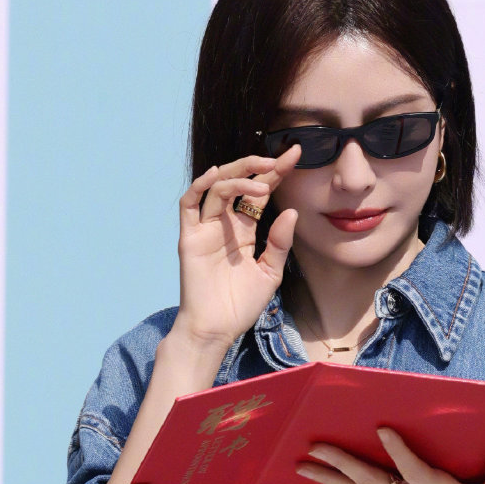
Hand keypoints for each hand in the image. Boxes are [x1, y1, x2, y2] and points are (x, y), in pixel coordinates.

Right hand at [171, 147, 301, 353]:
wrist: (217, 329)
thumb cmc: (241, 305)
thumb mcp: (270, 272)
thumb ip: (279, 243)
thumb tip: (291, 212)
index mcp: (244, 230)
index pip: (259, 193)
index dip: (275, 173)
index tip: (295, 154)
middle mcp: (224, 224)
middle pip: (238, 183)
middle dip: (257, 166)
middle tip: (278, 159)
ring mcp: (205, 229)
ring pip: (216, 188)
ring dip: (239, 178)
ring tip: (262, 180)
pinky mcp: (190, 238)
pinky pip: (189, 205)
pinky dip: (200, 186)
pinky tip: (217, 175)